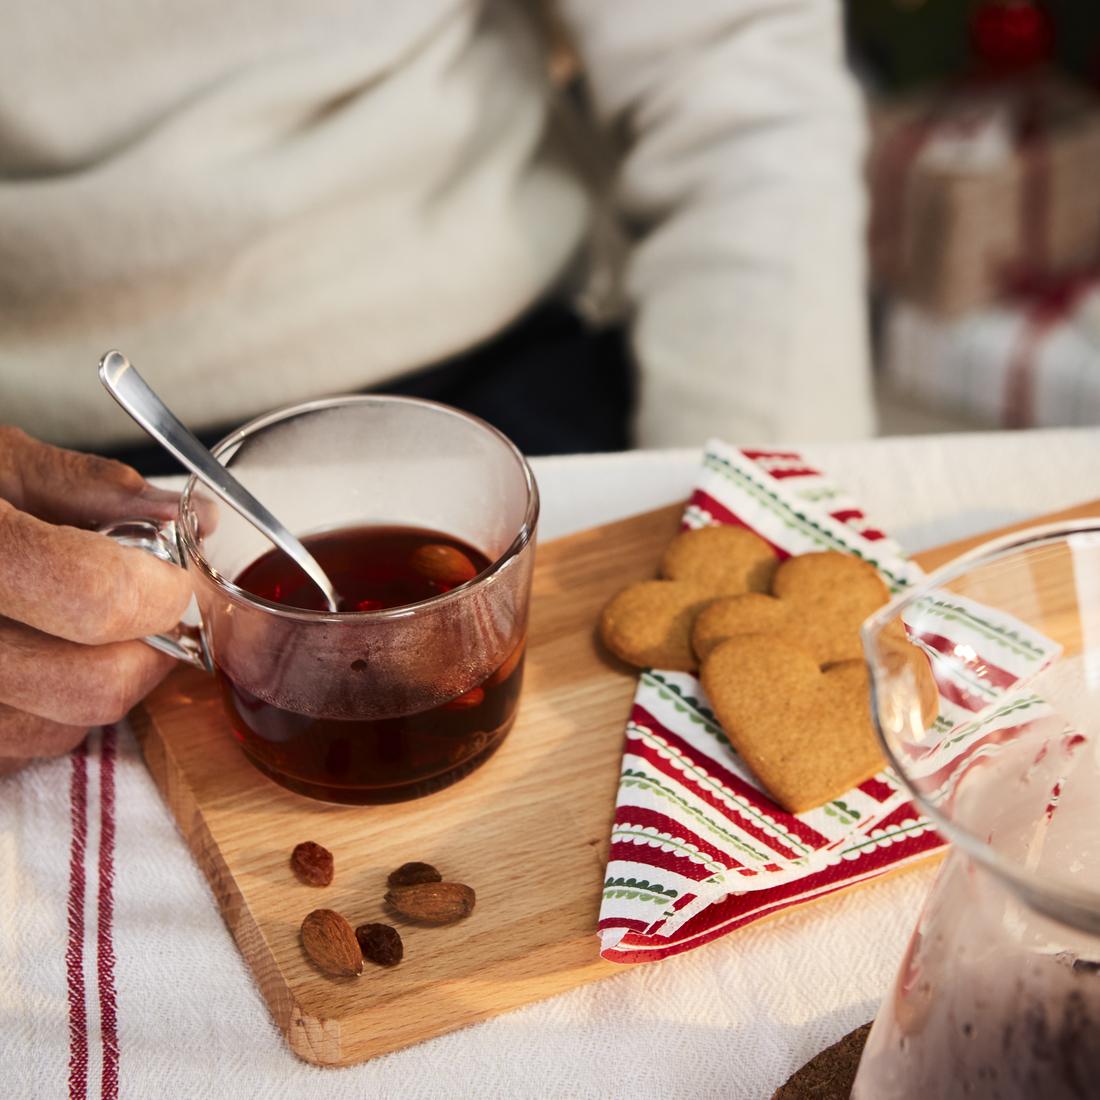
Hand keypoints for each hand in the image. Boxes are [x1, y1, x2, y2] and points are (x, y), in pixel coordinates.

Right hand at [0, 427, 191, 774]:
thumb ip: (89, 488)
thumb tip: (183, 518)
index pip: (95, 598)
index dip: (161, 590)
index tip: (175, 575)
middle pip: (97, 684)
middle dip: (149, 646)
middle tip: (150, 609)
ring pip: (68, 728)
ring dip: (103, 680)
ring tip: (78, 627)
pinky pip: (24, 750)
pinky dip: (52, 712)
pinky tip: (33, 656)